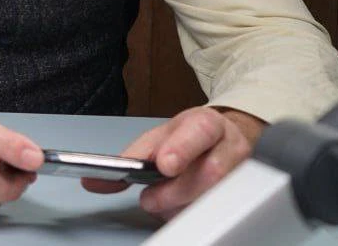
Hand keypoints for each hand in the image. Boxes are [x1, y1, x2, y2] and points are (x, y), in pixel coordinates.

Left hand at [82, 106, 261, 218]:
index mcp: (206, 124)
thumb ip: (129, 158)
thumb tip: (93, 181)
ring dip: (181, 205)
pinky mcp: (243, 194)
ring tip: (161, 204)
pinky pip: (218, 210)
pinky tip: (179, 208)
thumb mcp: (157, 138)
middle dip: (175, 191)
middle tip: (150, 199)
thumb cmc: (188, 139)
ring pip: (216, 196)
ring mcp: (242, 172)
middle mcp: (230, 146)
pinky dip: (191, 212)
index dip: (182, 148)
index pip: (200, 131)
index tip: (165, 165)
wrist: (223, 140)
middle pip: (210, 172)